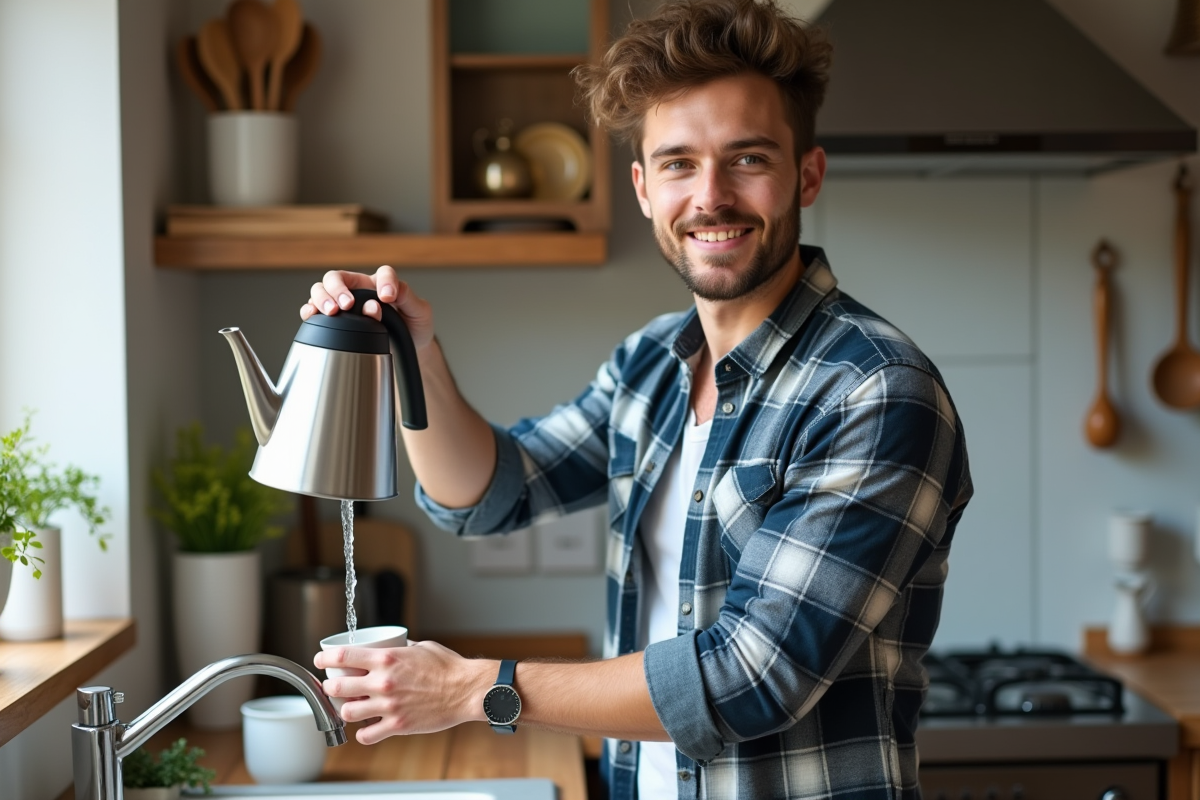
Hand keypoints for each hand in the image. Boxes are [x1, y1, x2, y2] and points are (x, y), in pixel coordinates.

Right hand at [300, 266, 434, 351]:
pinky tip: (313, 316)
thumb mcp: (420, 311)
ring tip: (332, 312)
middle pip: (337, 277)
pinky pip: (314, 310)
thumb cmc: (413, 325)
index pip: (382, 273)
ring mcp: (344, 304)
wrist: (408, 347)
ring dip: (322, 299)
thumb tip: (387, 294)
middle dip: (338, 289)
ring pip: (321, 290)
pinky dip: (310, 311)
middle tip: (347, 305)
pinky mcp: (335, 320)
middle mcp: (360, 290)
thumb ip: (407, 298)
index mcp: (383, 284)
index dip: (384, 282)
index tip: (387, 298)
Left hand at [314, 640, 493, 743]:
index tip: (319, 660)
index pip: (342, 656)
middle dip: (330, 687)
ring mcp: (388, 706)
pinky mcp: (397, 725)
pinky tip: (368, 728)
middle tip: (333, 687)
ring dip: (346, 710)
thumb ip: (400, 648)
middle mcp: (382, 682)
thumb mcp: (420, 647)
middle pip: (338, 686)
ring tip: (351, 708)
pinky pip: (367, 735)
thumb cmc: (448, 667)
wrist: (466, 690)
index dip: (324, 658)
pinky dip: (364, 733)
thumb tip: (391, 645)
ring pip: (347, 713)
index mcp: (386, 658)